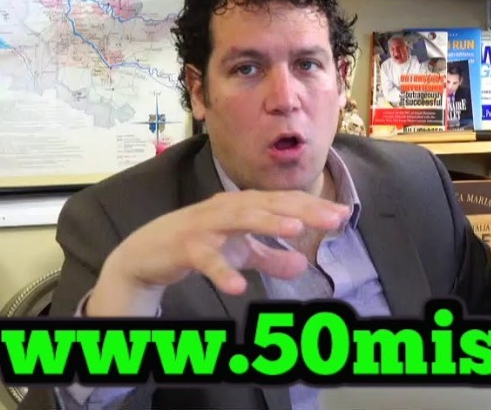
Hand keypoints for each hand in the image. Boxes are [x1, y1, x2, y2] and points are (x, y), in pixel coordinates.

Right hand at [85, 189, 349, 316]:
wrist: (146, 254)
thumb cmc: (198, 246)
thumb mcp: (240, 253)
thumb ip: (270, 258)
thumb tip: (302, 265)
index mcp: (243, 206)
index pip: (285, 202)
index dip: (314, 207)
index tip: (344, 214)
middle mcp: (228, 208)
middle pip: (270, 204)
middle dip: (303, 210)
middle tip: (334, 218)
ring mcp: (206, 225)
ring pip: (241, 218)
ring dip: (268, 223)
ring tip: (296, 230)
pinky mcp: (186, 247)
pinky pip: (207, 260)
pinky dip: (222, 272)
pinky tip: (239, 288)